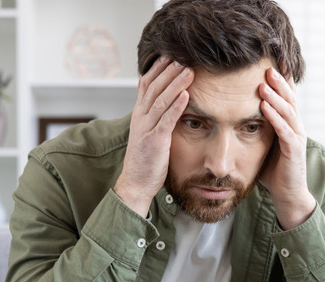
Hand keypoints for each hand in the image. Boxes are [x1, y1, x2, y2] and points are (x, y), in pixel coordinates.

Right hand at [114, 57, 193, 216]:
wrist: (135, 183)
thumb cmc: (146, 159)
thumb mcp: (148, 132)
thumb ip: (155, 116)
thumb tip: (168, 101)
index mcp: (139, 114)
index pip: (147, 84)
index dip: (158, 69)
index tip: (171, 55)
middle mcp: (140, 117)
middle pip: (154, 87)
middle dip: (169, 71)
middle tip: (184, 56)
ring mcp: (146, 129)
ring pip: (161, 100)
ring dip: (176, 84)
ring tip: (189, 70)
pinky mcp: (154, 141)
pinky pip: (166, 120)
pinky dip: (176, 106)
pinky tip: (186, 95)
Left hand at [258, 68, 316, 229]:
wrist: (288, 195)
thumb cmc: (273, 170)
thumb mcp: (263, 144)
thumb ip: (255, 127)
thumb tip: (234, 113)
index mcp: (288, 123)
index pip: (285, 96)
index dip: (280, 79)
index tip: (270, 60)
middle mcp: (295, 127)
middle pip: (289, 98)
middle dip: (279, 80)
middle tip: (267, 63)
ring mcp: (297, 138)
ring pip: (288, 111)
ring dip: (276, 95)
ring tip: (265, 80)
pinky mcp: (294, 151)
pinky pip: (285, 131)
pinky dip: (276, 117)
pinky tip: (265, 107)